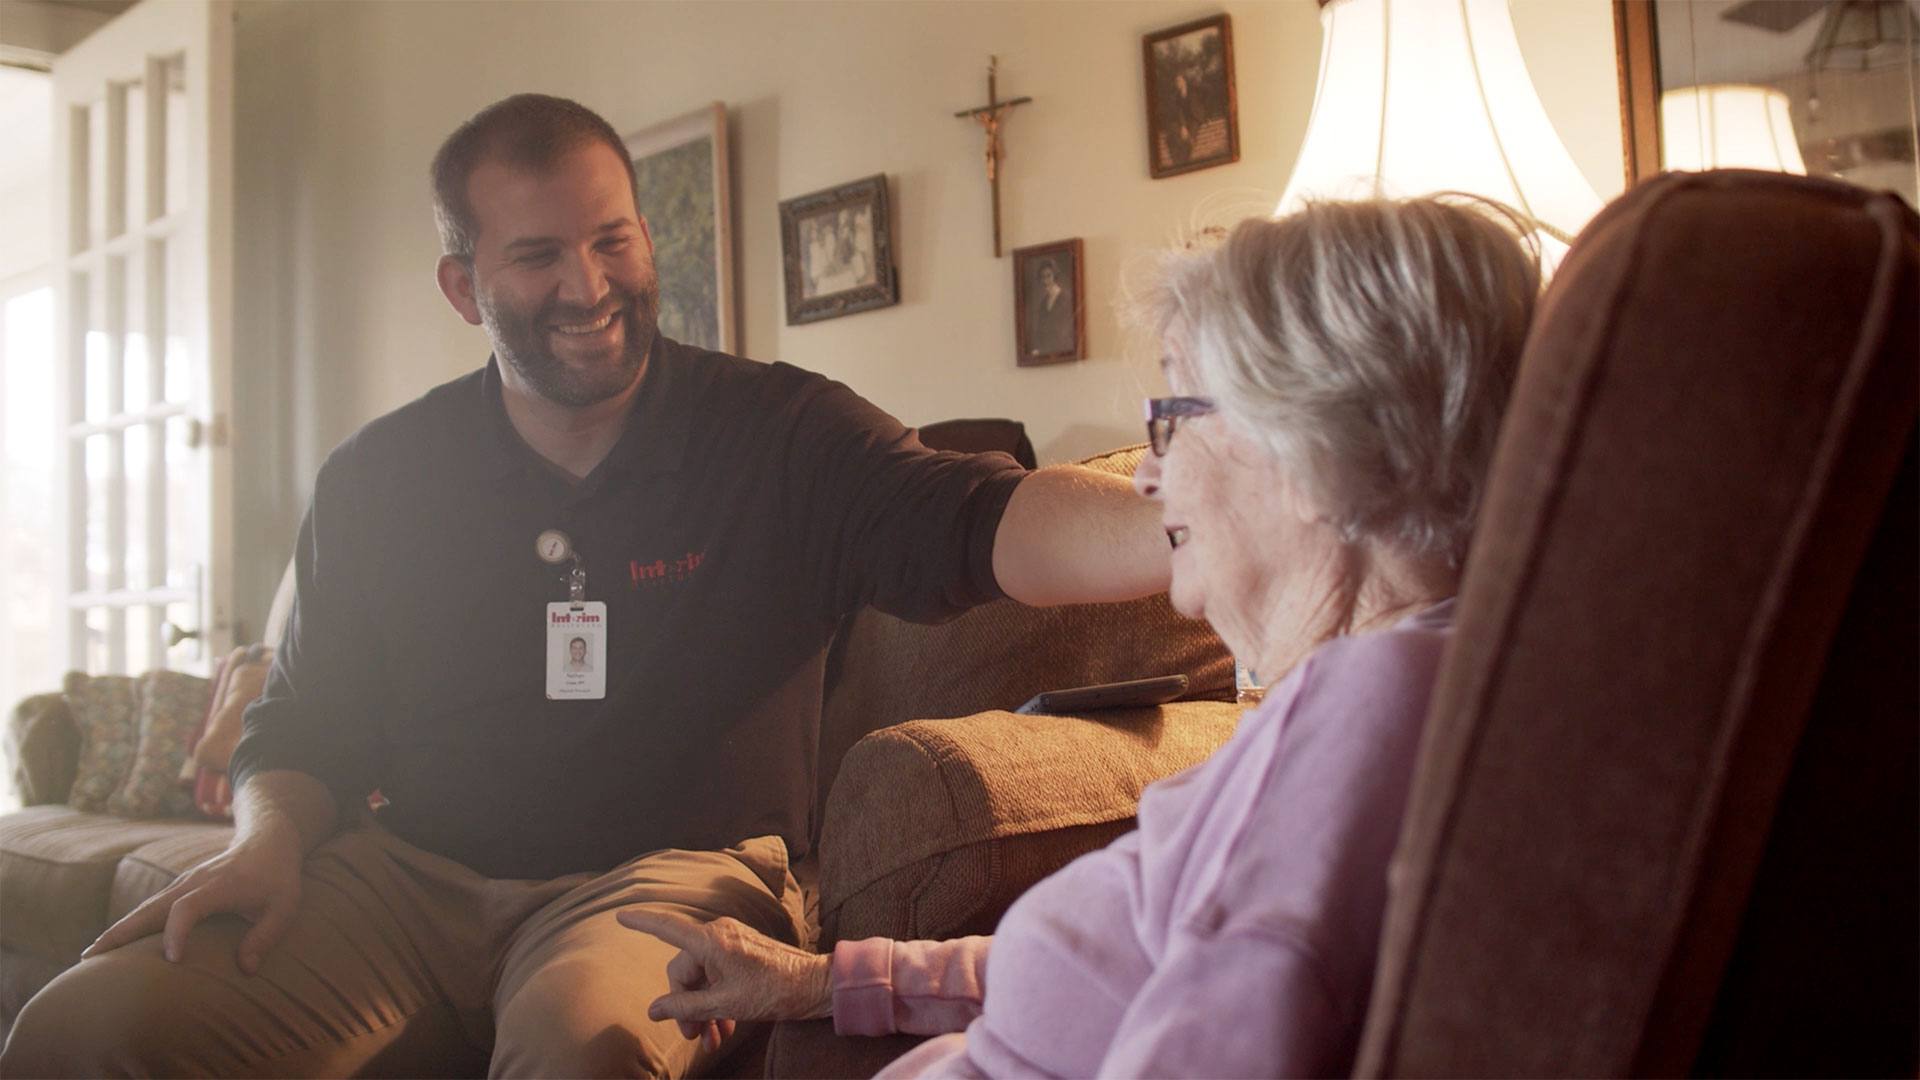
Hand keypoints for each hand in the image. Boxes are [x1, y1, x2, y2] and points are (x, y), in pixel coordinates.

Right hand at [82, 822, 302, 973]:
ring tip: (90, 956)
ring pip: (145, 909)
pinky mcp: (180, 888)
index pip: (187, 909)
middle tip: (90, 958)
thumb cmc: (278, 877)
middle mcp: (193, 883)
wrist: (268, 840)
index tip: (172, 960)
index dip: (177, 933)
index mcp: (218, 887)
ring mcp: (183, 884)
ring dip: (118, 930)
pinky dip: (130, 924)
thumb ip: (265, 936)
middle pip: (151, 908)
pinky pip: (151, 908)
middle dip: (121, 933)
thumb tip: (246, 970)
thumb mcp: (285, 906)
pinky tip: (114, 943)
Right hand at [617, 910, 832, 1049]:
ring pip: (701, 978)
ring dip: (703, 1009)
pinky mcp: (742, 952)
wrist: (815, 985)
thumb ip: (685, 1006)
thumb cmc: (773, 991)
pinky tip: (725, 1028)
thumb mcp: (724, 1004)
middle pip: (683, 970)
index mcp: (711, 941)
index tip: (620, 916)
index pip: (667, 928)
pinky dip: (716, 1000)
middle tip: (694, 1037)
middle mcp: (718, 935)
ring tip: (713, 1040)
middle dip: (685, 1006)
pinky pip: (717, 975)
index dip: (642, 922)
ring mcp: (731, 942)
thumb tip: (653, 1009)